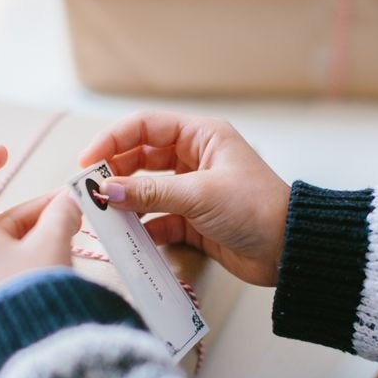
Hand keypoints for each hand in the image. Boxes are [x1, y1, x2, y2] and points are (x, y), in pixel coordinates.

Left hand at [0, 145, 80, 333]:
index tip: (4, 155)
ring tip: (69, 242)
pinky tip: (51, 272)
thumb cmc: (34, 292)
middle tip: (71, 211)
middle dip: (33, 214)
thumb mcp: (52, 244)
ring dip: (31, 241)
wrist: (31, 355)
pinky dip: (20, 267)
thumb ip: (61, 215)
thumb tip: (69, 202)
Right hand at [78, 111, 289, 285]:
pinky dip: (143, 229)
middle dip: (115, 174)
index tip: (88, 163)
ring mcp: (193, 191)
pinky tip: (130, 238)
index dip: (113, 140)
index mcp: (201, 137)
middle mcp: (194, 159)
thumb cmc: (256, 209)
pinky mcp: (193, 222)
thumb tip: (109, 191)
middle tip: (90, 192)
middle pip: (141, 159)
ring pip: (147, 192)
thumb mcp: (200, 195)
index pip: (145, 127)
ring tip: (105, 216)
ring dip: (126, 203)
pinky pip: (158, 220)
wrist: (289, 250)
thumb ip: (151, 193)